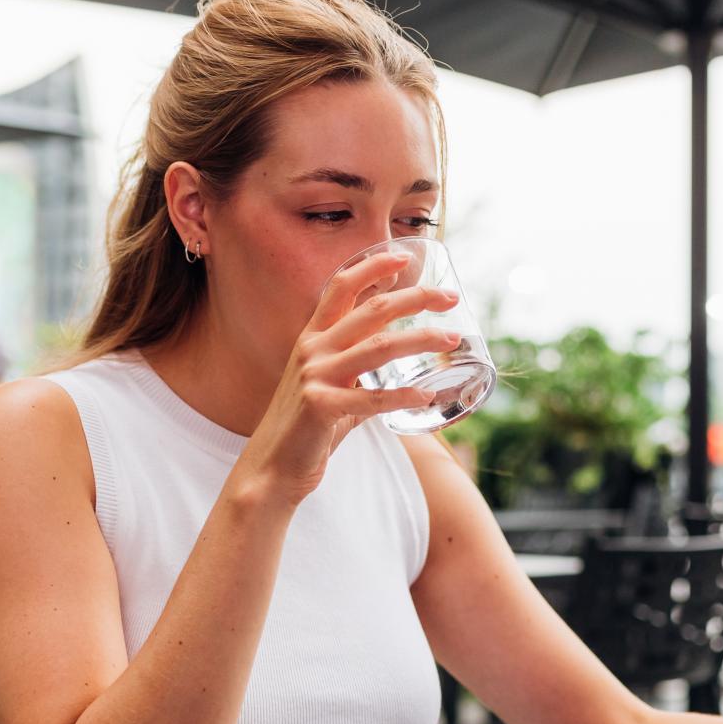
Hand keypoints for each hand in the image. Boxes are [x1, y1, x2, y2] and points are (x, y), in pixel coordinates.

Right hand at [236, 250, 459, 506]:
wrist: (271, 468)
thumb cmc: (305, 429)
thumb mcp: (329, 388)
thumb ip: (357, 375)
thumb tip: (397, 373)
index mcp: (313, 339)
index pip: (341, 287)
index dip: (373, 267)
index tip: (405, 255)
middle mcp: (312, 350)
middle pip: (372, 310)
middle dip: (416, 298)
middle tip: (450, 297)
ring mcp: (315, 377)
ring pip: (380, 347)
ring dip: (421, 340)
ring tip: (451, 339)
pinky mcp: (320, 407)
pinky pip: (372, 398)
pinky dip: (403, 396)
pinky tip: (427, 395)